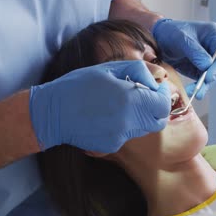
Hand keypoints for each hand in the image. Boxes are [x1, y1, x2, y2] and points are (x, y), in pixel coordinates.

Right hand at [29, 60, 170, 152]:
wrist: (52, 112)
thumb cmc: (79, 85)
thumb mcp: (109, 69)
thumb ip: (139, 70)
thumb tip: (158, 79)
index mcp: (130, 99)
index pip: (163, 106)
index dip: (163, 96)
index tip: (157, 89)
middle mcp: (128, 122)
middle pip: (157, 121)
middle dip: (155, 109)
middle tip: (144, 96)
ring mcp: (120, 137)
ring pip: (142, 129)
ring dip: (139, 117)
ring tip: (119, 104)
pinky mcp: (111, 146)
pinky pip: (126, 136)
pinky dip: (123, 126)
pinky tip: (106, 116)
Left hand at [152, 19, 215, 98]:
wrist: (159, 39)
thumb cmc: (172, 32)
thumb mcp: (183, 39)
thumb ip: (195, 52)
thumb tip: (207, 65)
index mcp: (214, 35)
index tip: (208, 77)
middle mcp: (214, 48)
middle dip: (209, 79)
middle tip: (200, 90)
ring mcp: (208, 60)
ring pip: (211, 76)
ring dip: (204, 86)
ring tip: (195, 94)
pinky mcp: (200, 69)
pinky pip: (202, 80)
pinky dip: (198, 87)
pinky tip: (191, 92)